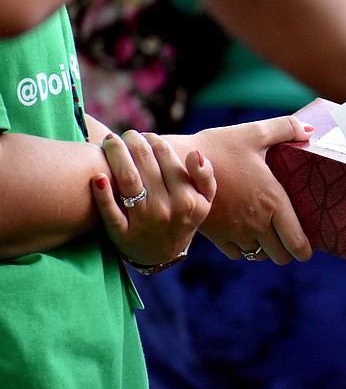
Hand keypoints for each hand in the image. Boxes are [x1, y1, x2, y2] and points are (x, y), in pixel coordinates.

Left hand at [91, 131, 215, 265]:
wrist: (161, 253)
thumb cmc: (182, 216)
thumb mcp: (204, 200)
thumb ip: (205, 176)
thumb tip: (195, 153)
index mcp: (188, 198)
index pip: (166, 156)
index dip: (153, 140)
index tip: (145, 136)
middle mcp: (167, 209)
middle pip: (145, 163)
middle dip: (132, 141)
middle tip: (125, 135)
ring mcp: (144, 222)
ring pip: (128, 180)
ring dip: (116, 154)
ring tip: (110, 141)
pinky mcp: (121, 234)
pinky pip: (109, 211)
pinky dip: (102, 193)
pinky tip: (97, 177)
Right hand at [174, 116, 313, 264]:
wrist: (175, 164)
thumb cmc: (218, 146)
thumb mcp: (254, 132)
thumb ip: (286, 128)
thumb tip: (310, 129)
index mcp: (273, 202)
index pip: (298, 243)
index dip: (306, 248)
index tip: (308, 243)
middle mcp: (257, 223)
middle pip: (281, 256)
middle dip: (289, 249)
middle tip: (290, 234)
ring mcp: (235, 232)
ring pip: (259, 256)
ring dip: (266, 248)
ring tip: (269, 231)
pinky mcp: (216, 235)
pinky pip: (237, 254)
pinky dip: (245, 248)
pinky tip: (246, 232)